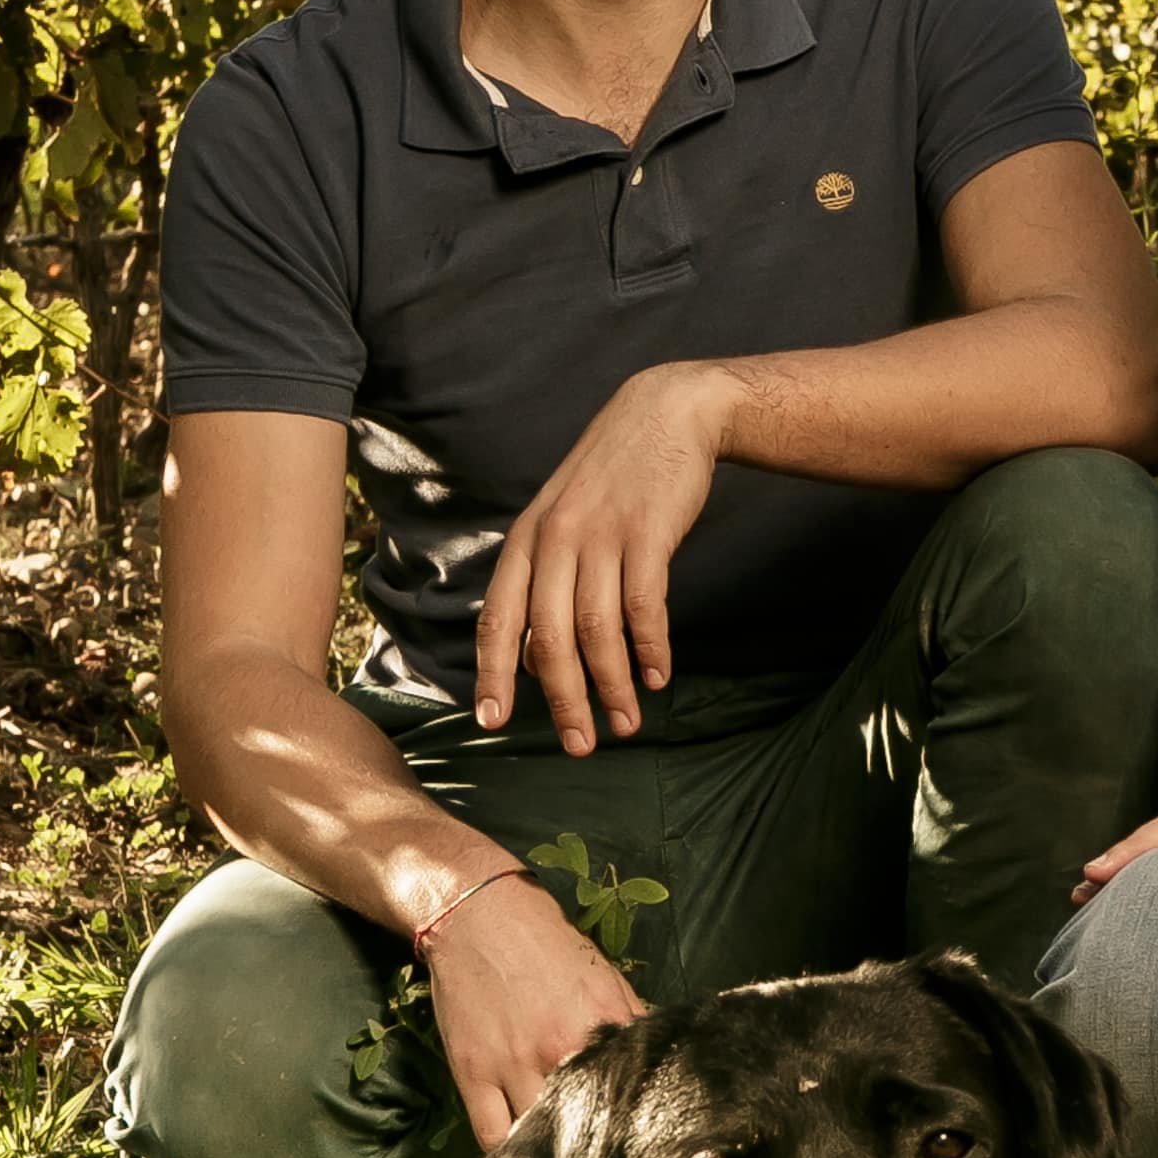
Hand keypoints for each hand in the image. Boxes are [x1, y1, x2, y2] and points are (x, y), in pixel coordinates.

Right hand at [425, 874, 645, 1149]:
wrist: (480, 917)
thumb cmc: (547, 945)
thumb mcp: (606, 978)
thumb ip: (632, 1024)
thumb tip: (658, 1066)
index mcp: (600, 1027)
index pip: (627, 1096)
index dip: (631, 1123)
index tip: (632, 1137)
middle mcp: (558, 1051)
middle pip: (583, 1125)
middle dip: (591, 1143)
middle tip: (595, 1155)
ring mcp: (511, 1065)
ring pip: (535, 1137)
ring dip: (548, 1150)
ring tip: (557, 1157)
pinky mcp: (471, 1073)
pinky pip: (489, 1135)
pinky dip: (505, 1151)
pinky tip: (517, 1150)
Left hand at [474, 364, 733, 752]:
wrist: (665, 413)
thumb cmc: (611, 479)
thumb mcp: (560, 523)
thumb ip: (542, 585)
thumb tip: (532, 661)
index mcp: (524, 541)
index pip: (497, 619)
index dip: (492, 675)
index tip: (492, 723)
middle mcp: (554, 540)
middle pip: (549, 639)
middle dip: (563, 700)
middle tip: (579, 745)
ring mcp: (601, 535)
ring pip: (598, 631)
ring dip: (613, 686)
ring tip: (627, 724)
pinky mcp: (648, 532)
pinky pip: (645, 607)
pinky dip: (651, 649)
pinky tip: (658, 676)